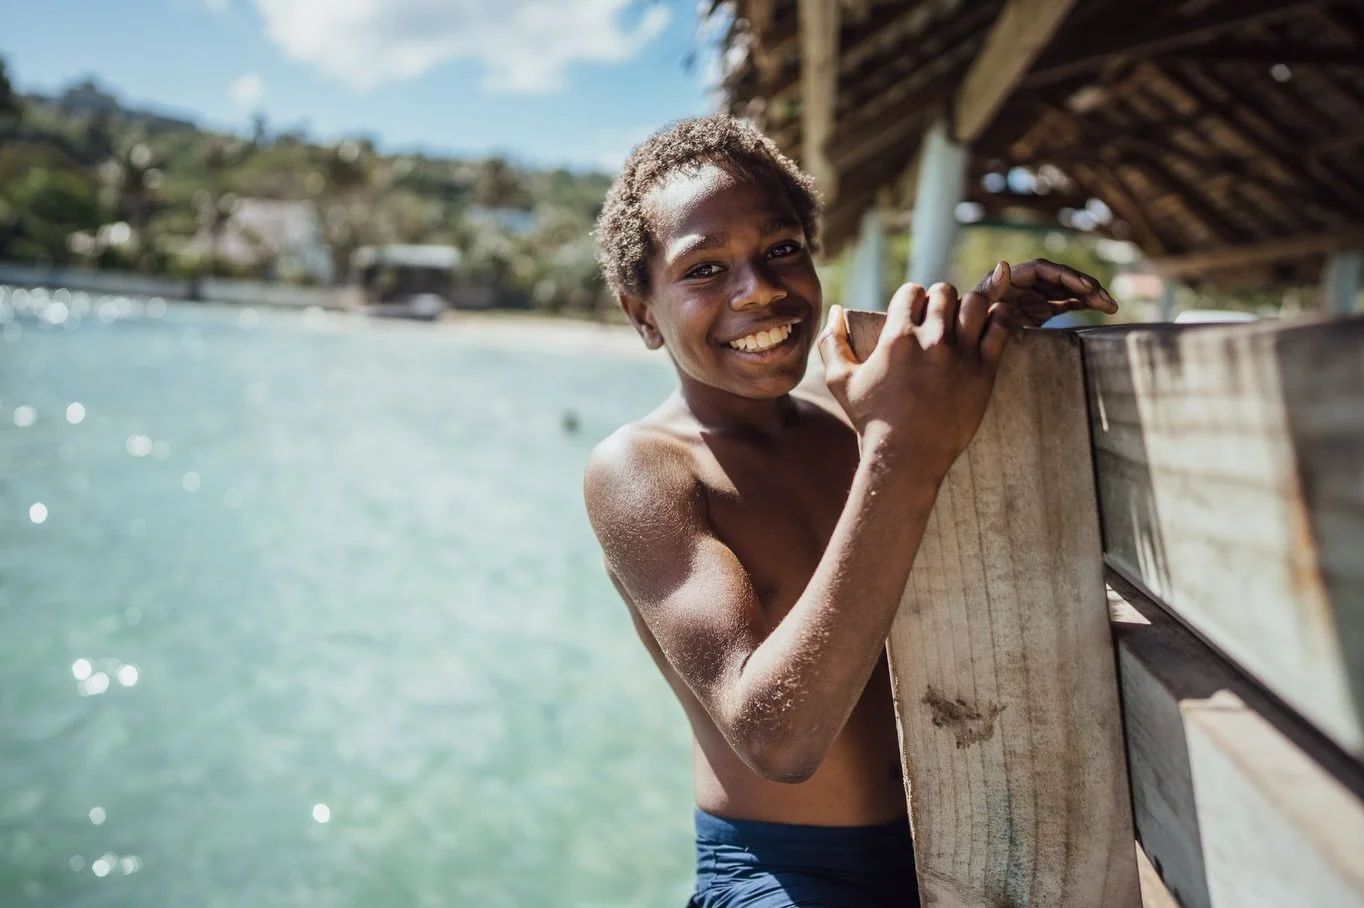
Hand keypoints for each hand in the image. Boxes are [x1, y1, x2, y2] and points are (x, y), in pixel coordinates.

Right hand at [818, 280, 1019, 476]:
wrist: (907, 458)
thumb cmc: (872, 421)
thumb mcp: (840, 382)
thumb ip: (832, 343)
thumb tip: (836, 310)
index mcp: (897, 338)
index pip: (912, 292)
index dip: (912, 299)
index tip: (914, 313)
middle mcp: (931, 340)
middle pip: (944, 292)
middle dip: (940, 300)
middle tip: (939, 318)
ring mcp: (960, 354)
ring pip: (974, 303)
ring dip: (968, 307)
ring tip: (964, 322)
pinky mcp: (984, 371)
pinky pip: (1001, 326)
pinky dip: (999, 316)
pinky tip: (992, 321)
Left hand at [974, 259, 1116, 325]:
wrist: (964, 341)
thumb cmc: (965, 321)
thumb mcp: (976, 306)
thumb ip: (988, 289)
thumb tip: (1004, 265)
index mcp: (1012, 278)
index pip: (1045, 270)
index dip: (1067, 277)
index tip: (1087, 288)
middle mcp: (1025, 283)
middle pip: (1061, 279)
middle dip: (1086, 287)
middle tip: (1107, 301)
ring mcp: (1033, 296)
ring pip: (1067, 290)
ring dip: (1089, 296)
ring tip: (1111, 307)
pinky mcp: (1038, 310)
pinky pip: (1065, 303)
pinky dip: (1082, 305)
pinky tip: (1102, 309)